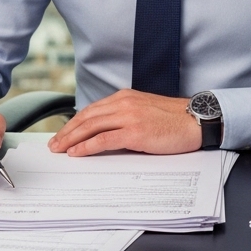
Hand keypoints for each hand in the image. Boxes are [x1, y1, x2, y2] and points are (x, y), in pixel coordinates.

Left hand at [48, 89, 200, 156]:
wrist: (196, 120)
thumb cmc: (175, 119)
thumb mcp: (145, 110)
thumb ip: (126, 116)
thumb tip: (108, 131)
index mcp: (125, 97)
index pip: (92, 110)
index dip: (74, 122)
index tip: (64, 133)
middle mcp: (124, 103)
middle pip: (86, 117)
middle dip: (67, 131)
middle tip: (54, 144)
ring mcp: (129, 117)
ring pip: (90, 127)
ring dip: (71, 139)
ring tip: (59, 149)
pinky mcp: (135, 132)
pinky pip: (103, 140)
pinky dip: (87, 147)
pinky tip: (77, 153)